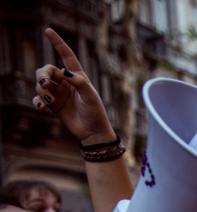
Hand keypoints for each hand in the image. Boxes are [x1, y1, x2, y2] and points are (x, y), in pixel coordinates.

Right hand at [34, 28, 115, 145]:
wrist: (93, 133)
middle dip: (43, 75)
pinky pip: (39, 98)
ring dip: (41, 90)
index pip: (66, 56)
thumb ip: (79, 83)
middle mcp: (67, 82)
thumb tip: (64, 72)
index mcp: (78, 76)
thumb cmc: (96, 113)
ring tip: (48, 100)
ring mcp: (59, 93)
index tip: (48, 30)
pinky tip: (41, 107)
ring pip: (41, 84)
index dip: (57, 43)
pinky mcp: (53, 105)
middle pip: (47, 70)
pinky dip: (38, 101)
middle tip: (44, 84)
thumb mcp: (91, 96)